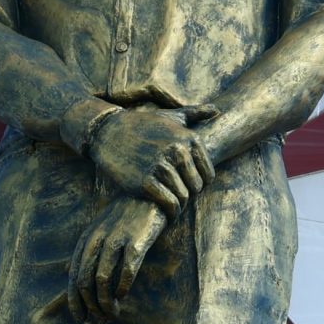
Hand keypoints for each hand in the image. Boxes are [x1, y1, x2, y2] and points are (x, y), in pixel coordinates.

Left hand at [70, 195, 168, 317]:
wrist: (150, 194)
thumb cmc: (125, 217)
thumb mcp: (101, 230)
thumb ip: (92, 252)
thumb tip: (83, 281)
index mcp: (86, 239)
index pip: (73, 276)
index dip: (75, 301)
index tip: (81, 318)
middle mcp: (97, 239)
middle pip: (85, 281)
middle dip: (91, 305)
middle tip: (102, 317)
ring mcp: (117, 239)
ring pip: (102, 279)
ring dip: (106, 301)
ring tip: (113, 312)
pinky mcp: (137, 241)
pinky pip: (126, 270)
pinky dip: (123, 287)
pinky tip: (124, 294)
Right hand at [89, 107, 212, 209]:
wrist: (107, 132)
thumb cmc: (142, 125)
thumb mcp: (169, 117)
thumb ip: (195, 113)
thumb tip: (217, 110)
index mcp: (189, 138)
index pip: (208, 174)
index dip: (199, 183)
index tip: (187, 185)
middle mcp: (178, 151)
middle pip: (196, 187)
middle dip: (188, 194)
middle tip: (177, 196)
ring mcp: (161, 166)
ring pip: (183, 197)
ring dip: (178, 205)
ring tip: (171, 205)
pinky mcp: (145, 182)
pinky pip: (169, 204)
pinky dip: (171, 212)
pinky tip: (167, 212)